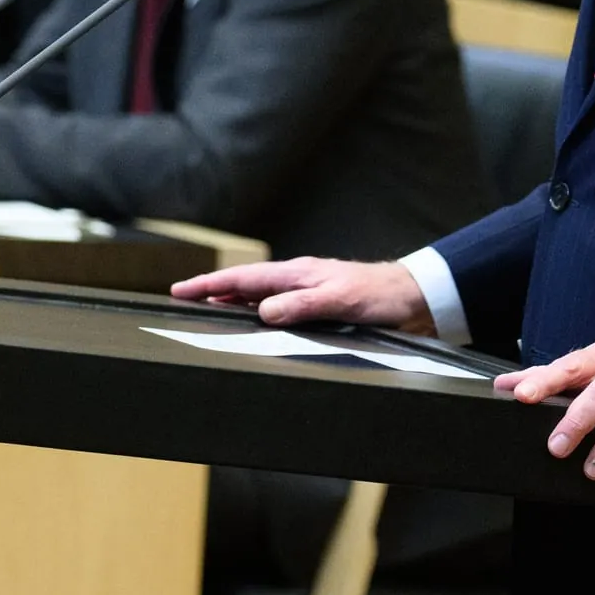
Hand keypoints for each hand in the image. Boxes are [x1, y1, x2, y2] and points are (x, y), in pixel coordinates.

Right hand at [170, 257, 436, 335]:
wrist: (413, 297)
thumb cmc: (379, 296)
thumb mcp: (339, 301)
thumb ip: (300, 305)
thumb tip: (262, 311)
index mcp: (296, 273)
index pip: (243, 279)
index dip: (210, 285)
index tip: (180, 290)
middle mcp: (297, 279)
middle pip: (244, 284)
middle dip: (211, 291)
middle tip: (181, 300)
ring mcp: (306, 290)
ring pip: (258, 295)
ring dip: (231, 302)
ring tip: (206, 310)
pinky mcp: (317, 304)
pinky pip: (275, 306)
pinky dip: (255, 311)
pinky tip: (252, 321)